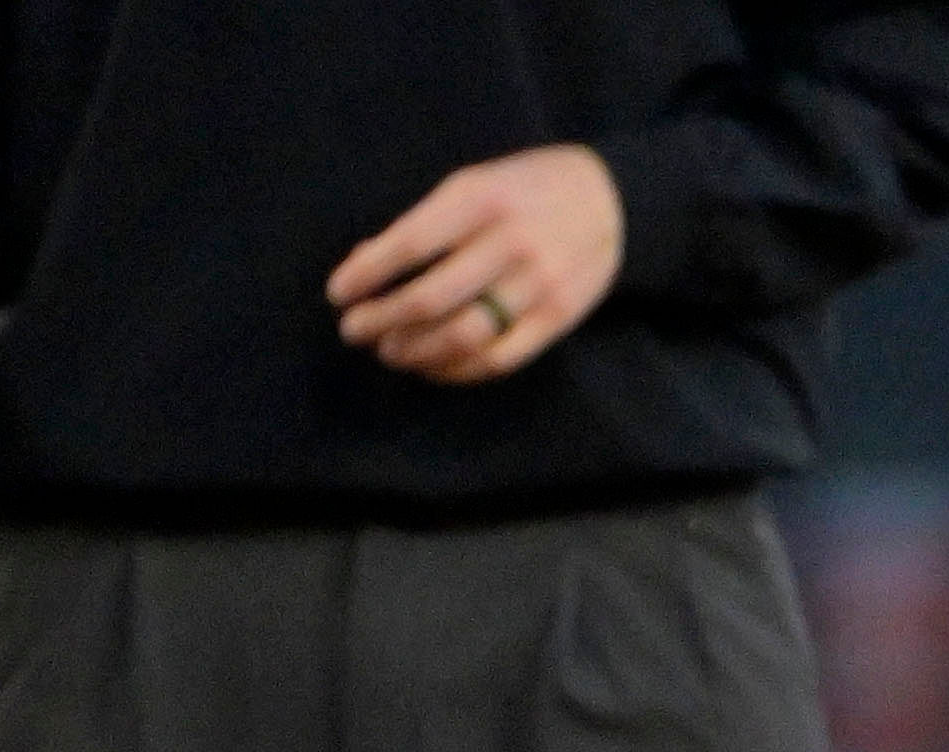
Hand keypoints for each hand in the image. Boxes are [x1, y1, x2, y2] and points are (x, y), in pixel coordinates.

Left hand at [330, 144, 623, 384]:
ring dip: (414, 352)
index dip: (368, 275)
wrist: (611, 201)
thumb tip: (366, 267)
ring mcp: (538, 285)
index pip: (410, 244)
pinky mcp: (557, 319)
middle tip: (354, 331)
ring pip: (462, 337)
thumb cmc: (525, 189)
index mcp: (481, 199)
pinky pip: (497, 360)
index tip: (338, 294)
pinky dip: (455, 371)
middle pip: (430, 299)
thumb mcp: (475, 183)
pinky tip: (431, 367)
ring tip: (389, 351)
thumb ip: (427, 222)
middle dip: (381, 321)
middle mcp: (510, 242)